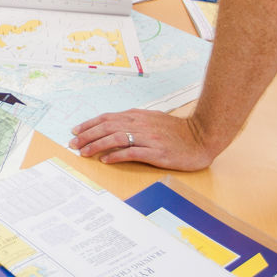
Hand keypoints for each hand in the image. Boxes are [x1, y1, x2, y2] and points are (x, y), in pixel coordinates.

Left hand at [69, 110, 216, 171]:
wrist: (202, 137)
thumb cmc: (178, 131)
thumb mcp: (153, 120)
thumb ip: (134, 122)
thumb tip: (111, 127)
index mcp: (138, 116)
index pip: (107, 117)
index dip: (89, 124)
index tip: (75, 131)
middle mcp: (141, 124)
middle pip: (107, 126)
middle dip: (87, 135)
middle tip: (73, 144)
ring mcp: (149, 138)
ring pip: (116, 138)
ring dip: (97, 145)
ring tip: (84, 152)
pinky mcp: (157, 152)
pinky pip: (132, 152)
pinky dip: (116, 155)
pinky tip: (106, 160)